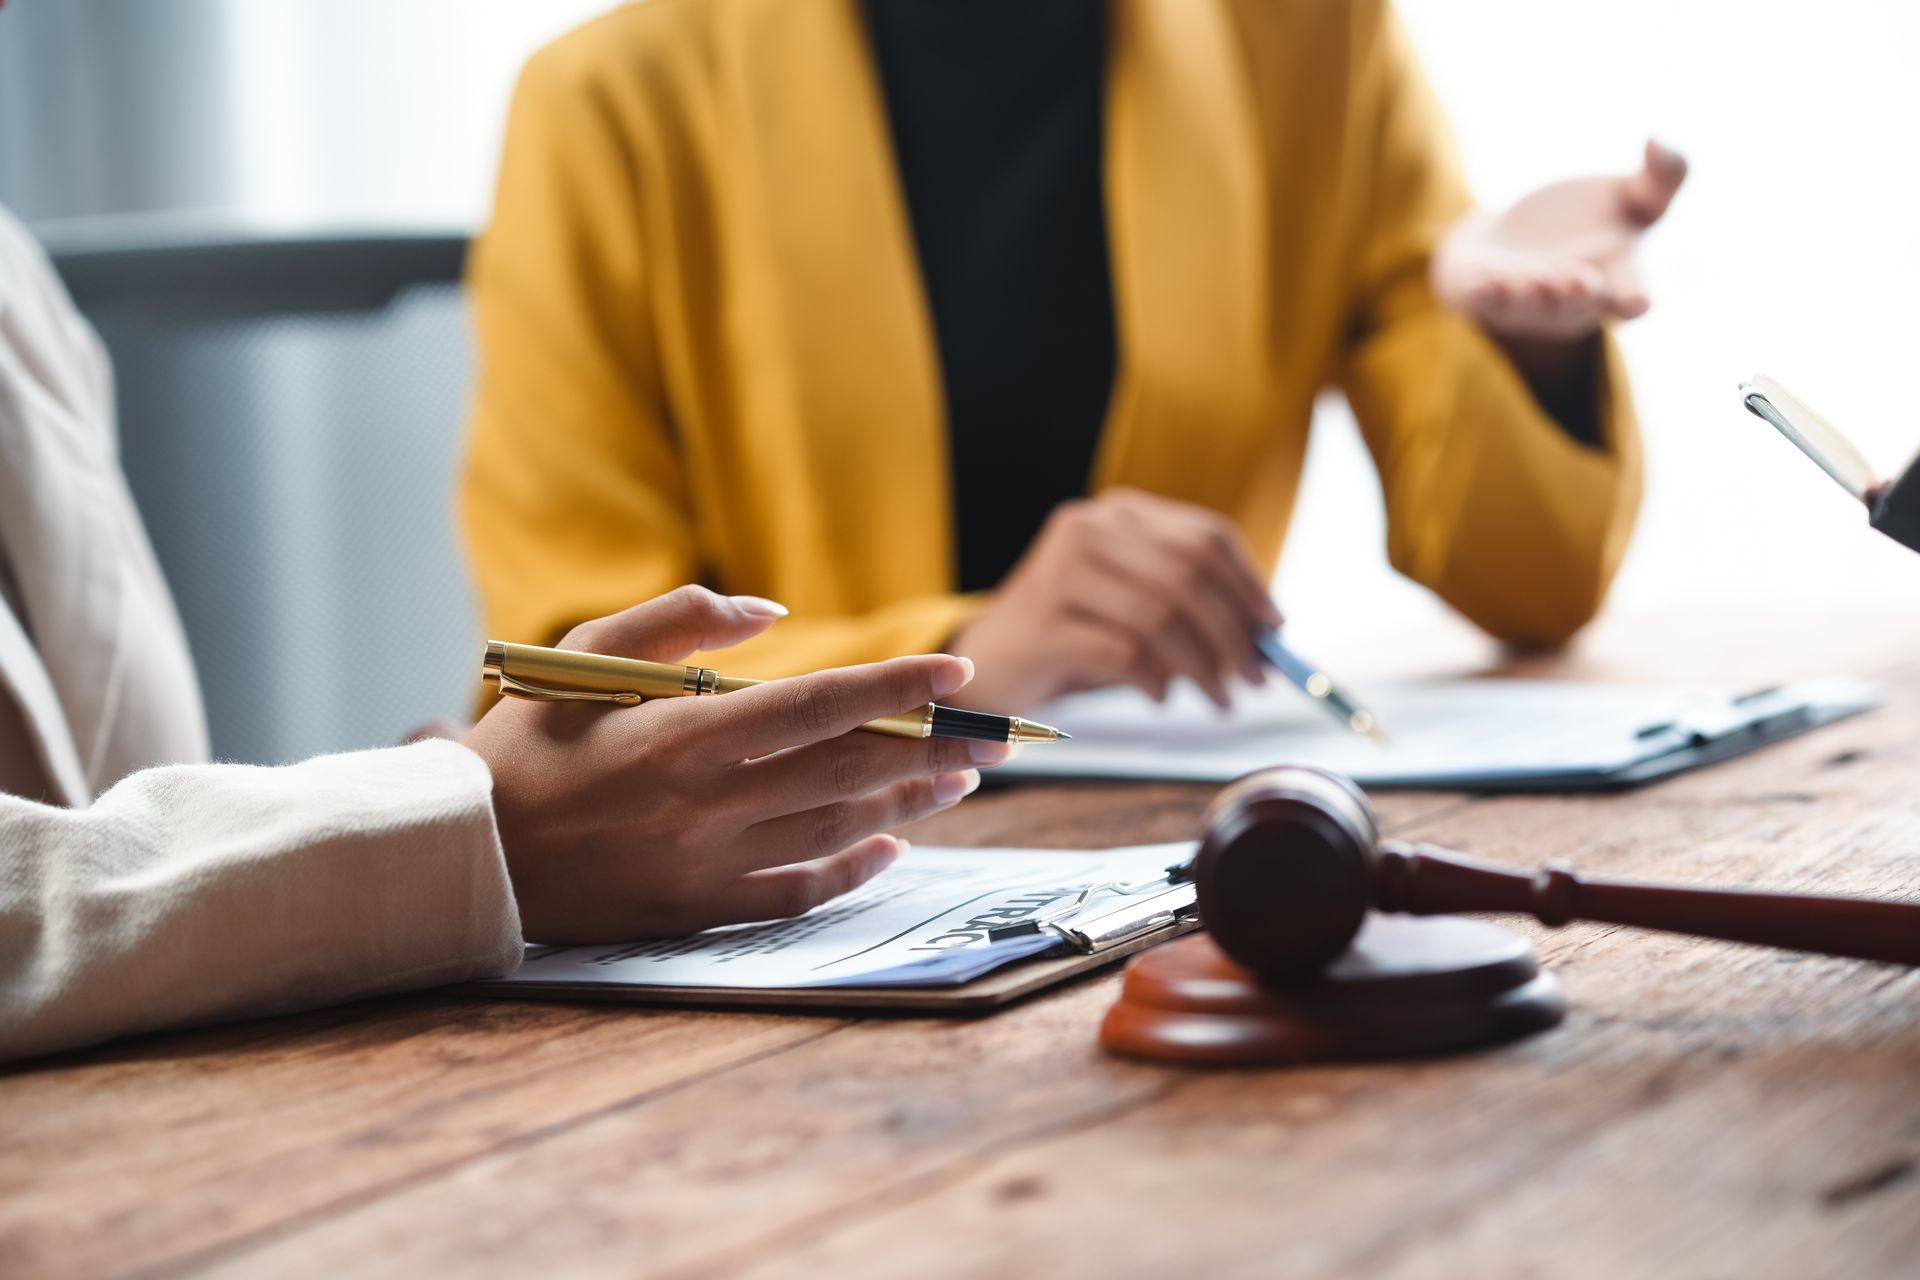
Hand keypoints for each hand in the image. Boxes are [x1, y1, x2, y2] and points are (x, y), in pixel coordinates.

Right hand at [464, 586, 1007, 941]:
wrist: (467, 853)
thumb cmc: (526, 742)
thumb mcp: (585, 655)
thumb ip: (681, 619)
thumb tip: (775, 612)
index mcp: (680, 734)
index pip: (818, 705)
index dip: (897, 689)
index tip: (958, 676)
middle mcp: (704, 804)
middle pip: (847, 771)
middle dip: (931, 749)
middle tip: (992, 736)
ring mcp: (705, 865)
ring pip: (837, 832)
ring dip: (908, 803)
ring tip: (959, 780)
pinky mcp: (698, 910)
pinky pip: (800, 893)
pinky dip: (855, 869)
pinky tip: (893, 845)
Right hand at [947, 487, 1281, 710]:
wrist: (989, 663)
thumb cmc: (1075, 635)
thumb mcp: (1135, 607)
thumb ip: (1192, 608)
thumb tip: (1268, 641)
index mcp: (1118, 514)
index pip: (1204, 536)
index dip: (1249, 584)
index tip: (1276, 630)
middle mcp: (1087, 530)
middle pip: (1188, 575)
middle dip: (1233, 633)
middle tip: (1255, 679)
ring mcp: (1059, 573)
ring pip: (1159, 616)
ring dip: (1201, 666)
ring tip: (1218, 699)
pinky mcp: (1042, 624)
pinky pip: (1121, 652)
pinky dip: (1153, 679)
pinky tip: (1159, 697)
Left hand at [1432, 140, 1686, 343]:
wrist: (1513, 235)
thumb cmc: (1583, 221)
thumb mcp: (1629, 196)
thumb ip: (1662, 176)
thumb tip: (1657, 139)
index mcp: (1615, 280)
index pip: (1631, 300)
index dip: (1634, 299)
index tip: (1637, 299)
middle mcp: (1572, 303)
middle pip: (1578, 305)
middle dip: (1576, 293)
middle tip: (1577, 280)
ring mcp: (1527, 306)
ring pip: (1530, 307)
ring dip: (1532, 294)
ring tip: (1535, 278)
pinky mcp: (1486, 299)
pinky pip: (1486, 302)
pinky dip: (1489, 292)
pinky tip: (1488, 279)